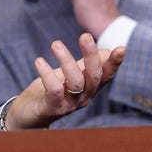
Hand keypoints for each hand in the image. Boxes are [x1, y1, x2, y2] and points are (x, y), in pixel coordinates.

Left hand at [6, 33, 125, 129]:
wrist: (29, 115)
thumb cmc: (51, 92)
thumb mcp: (71, 75)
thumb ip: (86, 65)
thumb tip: (106, 51)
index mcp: (90, 87)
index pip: (107, 74)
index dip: (115, 63)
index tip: (122, 48)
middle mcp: (84, 97)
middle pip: (94, 76)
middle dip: (91, 55)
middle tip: (85, 36)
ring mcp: (70, 104)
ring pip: (75, 82)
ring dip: (66, 60)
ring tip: (55, 44)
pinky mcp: (53, 108)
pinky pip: (54, 90)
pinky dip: (47, 74)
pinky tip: (39, 61)